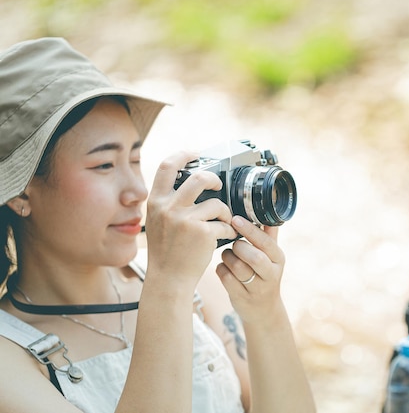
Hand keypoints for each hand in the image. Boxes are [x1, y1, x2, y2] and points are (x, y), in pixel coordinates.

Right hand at [145, 151, 237, 286]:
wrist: (169, 279)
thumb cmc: (166, 251)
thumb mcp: (158, 221)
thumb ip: (169, 202)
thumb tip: (188, 181)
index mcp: (156, 202)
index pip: (167, 166)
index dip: (183, 155)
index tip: (195, 155)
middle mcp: (169, 207)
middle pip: (199, 177)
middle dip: (214, 179)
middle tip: (219, 186)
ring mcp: (186, 220)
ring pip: (217, 203)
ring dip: (225, 213)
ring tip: (222, 223)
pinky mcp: (203, 233)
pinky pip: (224, 224)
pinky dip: (228, 231)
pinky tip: (224, 237)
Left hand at [215, 216, 284, 323]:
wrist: (263, 311)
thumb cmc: (264, 276)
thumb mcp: (271, 257)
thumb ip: (269, 234)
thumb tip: (268, 209)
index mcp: (278, 259)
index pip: (265, 243)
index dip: (250, 230)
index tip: (235, 220)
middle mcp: (271, 274)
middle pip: (253, 257)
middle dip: (238, 247)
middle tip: (233, 244)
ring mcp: (257, 288)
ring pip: (237, 267)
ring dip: (227, 258)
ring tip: (228, 255)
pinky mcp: (241, 297)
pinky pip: (225, 278)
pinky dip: (220, 269)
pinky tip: (224, 267)